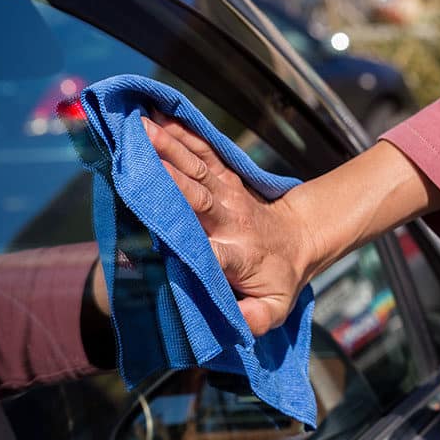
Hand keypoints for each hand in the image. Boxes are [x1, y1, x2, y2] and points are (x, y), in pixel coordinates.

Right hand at [142, 114, 316, 335]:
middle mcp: (229, 219)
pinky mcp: (228, 178)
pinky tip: (161, 116)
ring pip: (197, 168)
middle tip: (137, 152)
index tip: (148, 225)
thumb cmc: (280, 277)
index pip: (204, 247)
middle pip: (196, 194)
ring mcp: (229, 194)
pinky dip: (184, 134)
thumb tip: (233, 322)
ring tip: (140, 126)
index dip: (179, 235)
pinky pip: (206, 153)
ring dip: (169, 146)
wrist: (302, 237)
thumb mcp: (274, 308)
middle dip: (167, 173)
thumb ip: (253, 319)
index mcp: (235, 254)